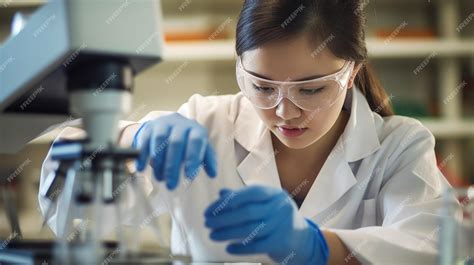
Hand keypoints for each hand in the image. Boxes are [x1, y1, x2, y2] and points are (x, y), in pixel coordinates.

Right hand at [134, 113, 216, 189]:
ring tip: (160, 178)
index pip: (196, 142)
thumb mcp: (200, 148)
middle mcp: (180, 124)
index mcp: (196, 129)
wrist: (168, 126)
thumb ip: (207, 159)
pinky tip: (141, 169)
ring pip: (160, 140)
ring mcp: (163, 124)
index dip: (193, 158)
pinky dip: (142, 156)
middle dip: (173, 166)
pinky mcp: (149, 127)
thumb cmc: (188, 141)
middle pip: (176, 143)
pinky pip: (145, 140)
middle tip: (171, 185)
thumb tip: (213, 174)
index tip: (189, 176)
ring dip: (159, 162)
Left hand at [204, 186, 328, 264]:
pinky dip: (241, 248)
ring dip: (227, 233)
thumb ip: (243, 198)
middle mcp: (280, 207)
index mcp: (275, 194)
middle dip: (223, 218)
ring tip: (212, 235)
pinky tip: (228, 248)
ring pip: (250, 229)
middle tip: (207, 223)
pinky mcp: (282, 242)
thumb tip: (220, 193)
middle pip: (247, 212)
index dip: (227, 201)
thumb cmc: (276, 218)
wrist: (301, 240)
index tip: (209, 209)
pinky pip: (257, 246)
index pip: (249, 193)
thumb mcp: (263, 204)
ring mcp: (283, 224)